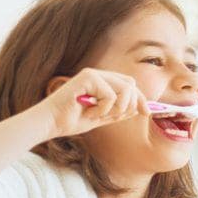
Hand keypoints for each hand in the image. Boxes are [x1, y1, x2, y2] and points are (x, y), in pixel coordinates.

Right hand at [33, 68, 148, 137]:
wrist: (50, 123)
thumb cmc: (71, 120)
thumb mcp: (102, 117)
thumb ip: (119, 111)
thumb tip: (140, 108)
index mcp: (102, 82)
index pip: (130, 85)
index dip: (140, 99)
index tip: (147, 113)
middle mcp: (98, 74)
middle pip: (131, 84)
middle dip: (129, 104)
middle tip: (112, 116)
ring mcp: (93, 74)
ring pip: (124, 89)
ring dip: (115, 108)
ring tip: (97, 114)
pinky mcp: (88, 77)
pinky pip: (111, 95)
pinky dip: (103, 109)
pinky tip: (88, 111)